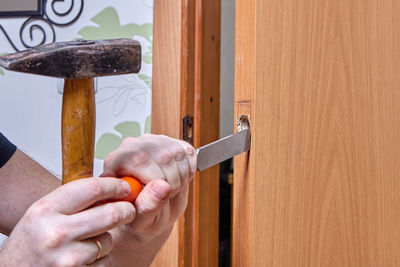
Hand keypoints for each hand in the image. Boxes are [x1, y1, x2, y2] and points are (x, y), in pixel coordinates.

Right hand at [0, 177, 134, 265]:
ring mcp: (67, 258)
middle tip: (128, 210)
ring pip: (108, 240)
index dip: (115, 186)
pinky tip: (82, 259)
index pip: (93, 188)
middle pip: (111, 214)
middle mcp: (56, 233)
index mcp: (46, 210)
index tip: (124, 188)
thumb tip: (113, 187)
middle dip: (126, 210)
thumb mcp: (43, 214)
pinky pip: (103, 261)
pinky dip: (99, 259)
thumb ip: (73, 201)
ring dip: (105, 239)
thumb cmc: (30, 243)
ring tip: (85, 242)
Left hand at [101, 134, 196, 264]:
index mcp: (115, 163)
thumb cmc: (139, 216)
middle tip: (168, 196)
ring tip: (172, 190)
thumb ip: (147, 206)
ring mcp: (152, 142)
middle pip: (162, 155)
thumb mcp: (140, 221)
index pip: (140, 160)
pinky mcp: (170, 142)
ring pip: (177, 152)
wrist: (150, 211)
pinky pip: (187, 152)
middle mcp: (132, 147)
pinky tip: (179, 180)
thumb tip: (162, 187)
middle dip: (172, 182)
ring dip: (182, 177)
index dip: (157, 180)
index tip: (160, 196)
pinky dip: (189, 170)